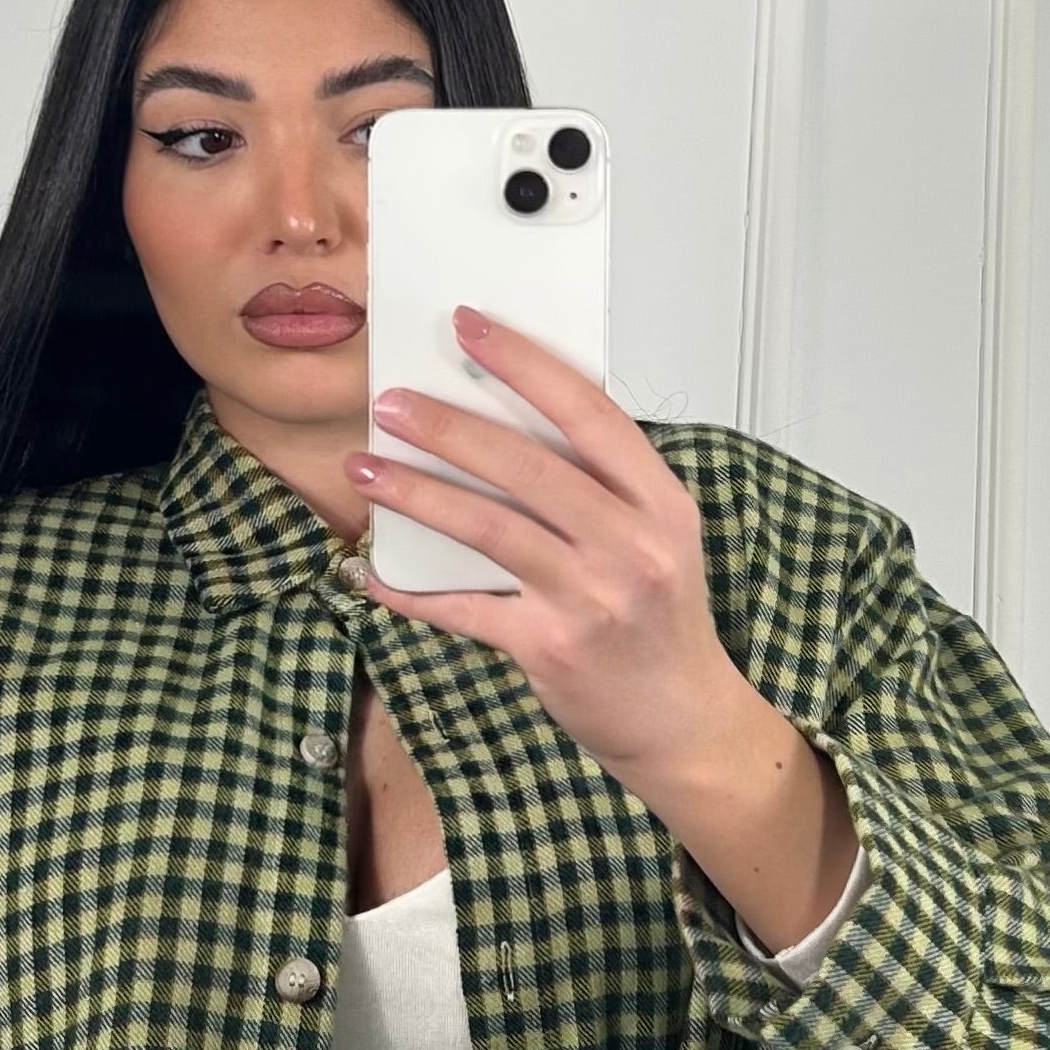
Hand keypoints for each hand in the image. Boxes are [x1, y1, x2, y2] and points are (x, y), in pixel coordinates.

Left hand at [345, 308, 753, 800]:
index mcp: (661, 503)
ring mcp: (591, 598)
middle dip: (448, 427)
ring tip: (366, 468)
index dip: (525, 364)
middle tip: (391, 403)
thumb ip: (600, 486)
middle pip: (526, 466)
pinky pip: (466, 608)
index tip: (470, 328)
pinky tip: (376, 573)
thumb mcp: (659, 538)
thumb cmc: (661, 623)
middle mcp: (631, 545)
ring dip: (417, 494)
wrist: (683, 721)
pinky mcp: (550, 647)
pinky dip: (415, 591)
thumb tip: (506, 424)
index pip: (589, 413)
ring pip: (489, 528)